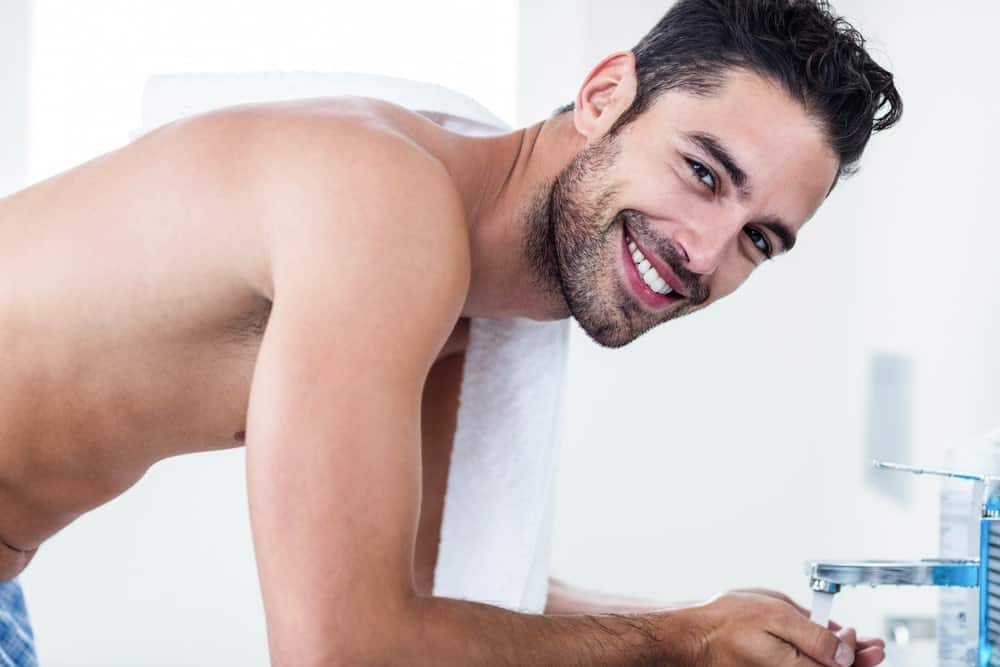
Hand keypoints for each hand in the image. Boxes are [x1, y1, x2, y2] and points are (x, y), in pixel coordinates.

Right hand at [678, 589, 884, 666]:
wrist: (695, 637)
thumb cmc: (727, 623)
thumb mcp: (776, 615)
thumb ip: (815, 634)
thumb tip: (846, 650)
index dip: (862, 655)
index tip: (870, 642)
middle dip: (857, 658)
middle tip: (874, 646)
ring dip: (840, 658)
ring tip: (852, 642)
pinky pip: (802, 665)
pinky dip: (817, 656)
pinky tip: (823, 644)